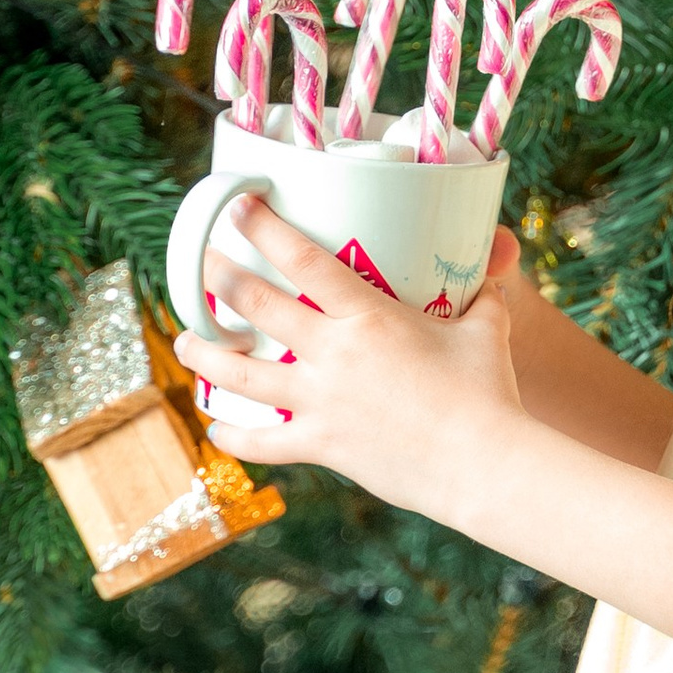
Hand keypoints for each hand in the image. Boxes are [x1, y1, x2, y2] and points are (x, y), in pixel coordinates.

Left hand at [173, 195, 527, 524]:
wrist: (481, 463)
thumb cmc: (488, 391)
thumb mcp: (487, 327)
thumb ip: (481, 296)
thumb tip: (490, 276)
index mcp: (368, 314)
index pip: (302, 259)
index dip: (263, 229)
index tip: (236, 209)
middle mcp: (333, 353)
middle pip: (254, 306)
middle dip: (217, 280)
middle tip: (199, 265)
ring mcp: (320, 402)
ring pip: (239, 374)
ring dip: (203, 353)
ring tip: (183, 341)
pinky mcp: (321, 445)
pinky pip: (261, 443)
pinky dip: (232, 437)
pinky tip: (215, 427)